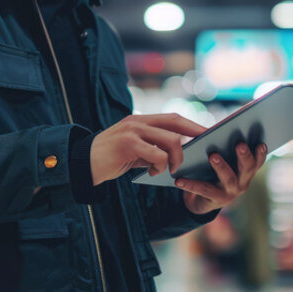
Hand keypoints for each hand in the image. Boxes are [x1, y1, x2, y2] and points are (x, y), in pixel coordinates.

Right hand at [90, 114, 206, 185]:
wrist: (83, 164)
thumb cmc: (112, 159)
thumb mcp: (135, 149)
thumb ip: (153, 146)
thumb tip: (180, 152)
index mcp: (141, 120)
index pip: (174, 118)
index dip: (193, 125)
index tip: (209, 134)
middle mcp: (138, 121)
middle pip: (176, 124)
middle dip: (194, 137)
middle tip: (201, 153)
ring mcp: (133, 131)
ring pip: (171, 140)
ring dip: (176, 158)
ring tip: (170, 169)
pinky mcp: (128, 144)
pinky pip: (157, 154)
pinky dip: (160, 166)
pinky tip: (152, 173)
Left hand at [176, 142, 266, 214]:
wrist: (200, 201)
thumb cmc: (211, 173)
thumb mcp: (220, 160)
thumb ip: (223, 148)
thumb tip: (217, 129)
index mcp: (246, 171)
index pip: (257, 161)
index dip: (260, 153)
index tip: (261, 143)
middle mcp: (242, 182)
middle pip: (247, 168)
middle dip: (244, 156)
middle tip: (240, 144)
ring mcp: (230, 193)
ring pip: (228, 178)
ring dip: (222, 166)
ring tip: (213, 155)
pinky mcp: (215, 200)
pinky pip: (203, 190)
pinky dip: (191, 184)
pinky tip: (179, 179)